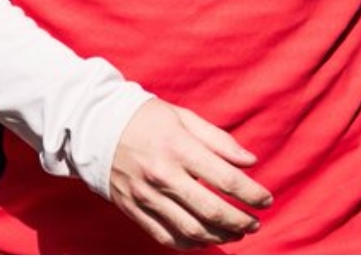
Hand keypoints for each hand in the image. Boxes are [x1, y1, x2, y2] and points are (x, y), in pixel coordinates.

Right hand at [108, 98, 271, 249]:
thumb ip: (220, 141)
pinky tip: (205, 240)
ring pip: (190, 229)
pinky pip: (165, 236)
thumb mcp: (185, 118)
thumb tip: (251, 161)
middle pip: (212, 210)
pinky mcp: (133, 210)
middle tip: (255, 223)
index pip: (227, 180)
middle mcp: (164, 176)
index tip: (267, 200)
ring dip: (219, 236)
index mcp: (180, 149)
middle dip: (240, 221)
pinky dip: (189, 243)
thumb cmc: (146, 118)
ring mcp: (147, 197)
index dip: (252, 194)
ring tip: (236, 234)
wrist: (94, 128)